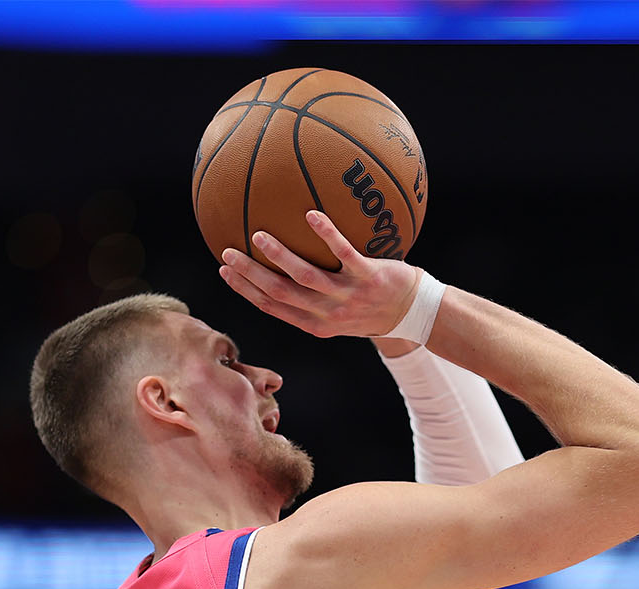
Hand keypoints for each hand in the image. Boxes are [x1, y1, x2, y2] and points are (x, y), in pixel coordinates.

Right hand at [218, 210, 421, 338]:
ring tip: (259, 236)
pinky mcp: (370, 277)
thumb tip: (281, 268)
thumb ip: (312, 296)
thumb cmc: (372, 307)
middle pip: (280, 293)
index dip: (246, 290)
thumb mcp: (339, 312)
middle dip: (251, 275)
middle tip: (229, 252)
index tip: (225, 271)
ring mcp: (349, 296)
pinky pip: (344, 253)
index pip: (272, 307)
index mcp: (316, 323)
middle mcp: (329, 313)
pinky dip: (327, 234)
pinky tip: (311, 215)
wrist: (413, 312)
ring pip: (306, 277)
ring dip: (279, 256)